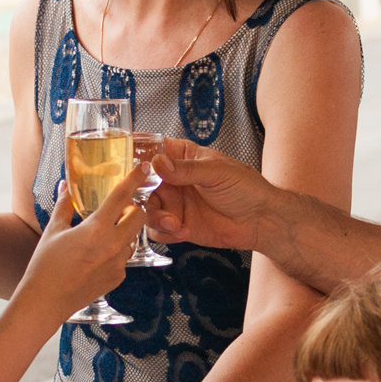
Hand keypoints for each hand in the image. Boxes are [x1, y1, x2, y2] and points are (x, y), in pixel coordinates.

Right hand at [19, 172, 145, 326]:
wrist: (46, 301)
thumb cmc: (45, 266)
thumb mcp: (53, 231)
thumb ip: (64, 206)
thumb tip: (65, 187)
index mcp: (96, 229)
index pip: (122, 196)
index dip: (135, 179)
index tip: (144, 168)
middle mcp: (113, 245)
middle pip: (139, 216)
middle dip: (134, 208)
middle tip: (119, 208)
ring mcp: (118, 264)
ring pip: (132, 238)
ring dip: (124, 231)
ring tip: (102, 234)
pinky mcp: (118, 278)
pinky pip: (124, 258)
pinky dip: (116, 251)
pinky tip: (96, 255)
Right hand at [144, 139, 275, 252]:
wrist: (260, 220)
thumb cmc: (245, 187)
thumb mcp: (217, 172)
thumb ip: (186, 169)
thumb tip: (158, 163)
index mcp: (180, 156)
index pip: (149, 149)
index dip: (131, 154)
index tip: (120, 162)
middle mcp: (172, 179)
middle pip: (139, 184)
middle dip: (138, 194)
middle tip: (144, 202)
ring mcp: (173, 203)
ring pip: (145, 209)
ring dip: (154, 217)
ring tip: (173, 222)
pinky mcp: (177, 225)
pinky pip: (158, 230)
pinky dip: (166, 233)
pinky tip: (184, 231)